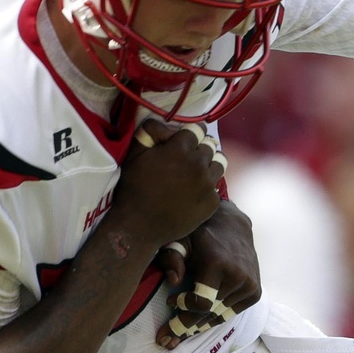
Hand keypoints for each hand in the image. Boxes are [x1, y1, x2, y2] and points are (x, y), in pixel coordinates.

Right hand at [113, 118, 222, 252]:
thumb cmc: (134, 188)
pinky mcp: (213, 202)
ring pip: (219, 163)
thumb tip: (168, 126)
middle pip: (209, 146)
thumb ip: (150, 131)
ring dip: (208, 164)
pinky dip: (207, 187)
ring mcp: (208, 184)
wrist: (140, 226)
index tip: (184, 142)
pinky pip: (216, 186)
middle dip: (198, 149)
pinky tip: (194, 192)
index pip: (197, 129)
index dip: (190, 134)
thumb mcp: (134, 153)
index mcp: (181, 148)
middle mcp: (199, 164)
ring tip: (195, 173)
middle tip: (186, 160)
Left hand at [157, 199, 261, 347]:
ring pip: (219, 316)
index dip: (184, 310)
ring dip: (199, 324)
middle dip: (185, 327)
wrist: (234, 226)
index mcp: (219, 265)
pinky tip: (199, 322)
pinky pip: (230, 313)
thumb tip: (173, 281)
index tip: (170, 302)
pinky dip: (214, 319)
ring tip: (180, 332)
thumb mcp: (181, 240)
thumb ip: (173, 258)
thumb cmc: (202, 233)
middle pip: (208, 314)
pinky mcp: (255, 293)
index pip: (202, 303)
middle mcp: (238, 277)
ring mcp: (249, 286)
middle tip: (167, 340)